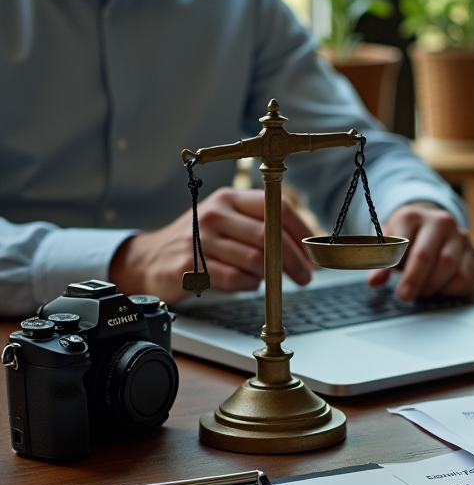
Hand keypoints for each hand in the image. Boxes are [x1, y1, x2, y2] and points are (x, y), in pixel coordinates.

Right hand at [110, 188, 313, 301]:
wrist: (150, 258)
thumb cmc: (199, 241)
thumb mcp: (228, 221)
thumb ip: (261, 226)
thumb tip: (303, 249)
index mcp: (230, 198)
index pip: (278, 208)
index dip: (302, 233)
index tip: (312, 253)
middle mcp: (215, 214)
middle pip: (269, 236)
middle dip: (294, 261)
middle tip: (305, 277)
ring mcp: (200, 239)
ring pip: (255, 259)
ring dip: (270, 275)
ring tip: (269, 280)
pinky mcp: (190, 265)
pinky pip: (235, 279)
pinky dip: (248, 285)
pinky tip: (246, 283)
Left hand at [367, 202, 473, 300]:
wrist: (427, 227)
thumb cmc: (404, 239)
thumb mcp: (387, 244)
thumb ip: (381, 260)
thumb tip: (375, 281)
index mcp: (416, 217)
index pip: (416, 249)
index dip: (410, 275)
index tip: (401, 293)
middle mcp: (443, 223)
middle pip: (442, 259)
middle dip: (425, 282)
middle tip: (410, 296)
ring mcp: (462, 237)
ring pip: (457, 269)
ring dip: (439, 286)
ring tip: (424, 290)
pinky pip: (472, 277)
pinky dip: (456, 289)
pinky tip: (442, 288)